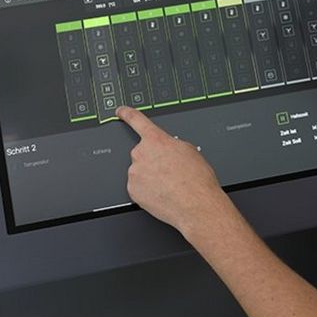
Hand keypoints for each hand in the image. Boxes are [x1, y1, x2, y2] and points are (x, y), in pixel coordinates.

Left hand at [116, 106, 227, 236]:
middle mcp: (141, 154)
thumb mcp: (190, 150)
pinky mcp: (132, 190)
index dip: (127, 114)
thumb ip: (171, 143)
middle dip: (153, 160)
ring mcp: (134, 172)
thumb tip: (167, 147)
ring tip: (169, 185)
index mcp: (156, 140)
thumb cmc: (196, 180)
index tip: (120, 111)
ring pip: (140, 171)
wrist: (195, 204)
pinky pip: (138, 186)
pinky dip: (147, 190)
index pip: (137, 120)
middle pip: (142, 153)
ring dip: (150, 176)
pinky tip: (161, 193)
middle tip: (169, 171)